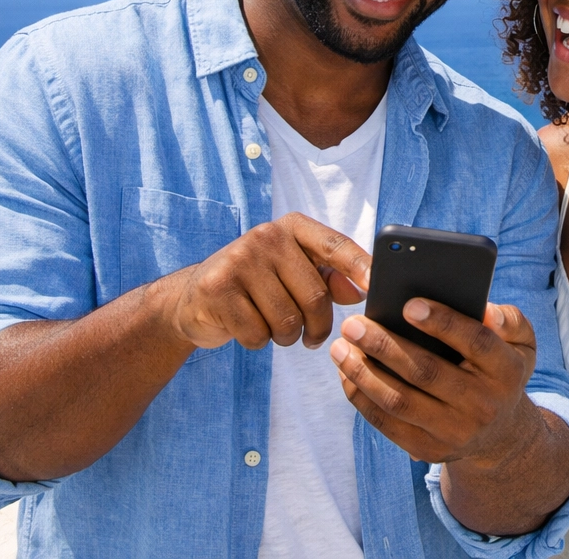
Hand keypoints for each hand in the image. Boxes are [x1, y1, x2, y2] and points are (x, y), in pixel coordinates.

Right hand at [159, 212, 372, 351]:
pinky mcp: (217, 289)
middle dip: (317, 326)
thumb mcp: (294, 274)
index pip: (334, 245)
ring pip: (287, 320)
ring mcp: (238, 260)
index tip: (375, 286)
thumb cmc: (257, 286)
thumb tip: (360, 290)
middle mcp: (265, 236)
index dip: (359, 265)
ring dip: (285, 337)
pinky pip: (257, 334)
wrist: (193, 298)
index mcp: (291, 228)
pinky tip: (245, 327)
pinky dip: (257, 341)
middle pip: (314, 296)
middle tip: (311, 337)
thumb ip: (329, 279)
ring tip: (273, 328)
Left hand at [330, 300, 540, 465]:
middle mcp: (484, 405)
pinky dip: (362, 397)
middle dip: (384, 346)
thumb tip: (487, 311)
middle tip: (353, 324)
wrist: (500, 433)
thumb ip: (509, 320)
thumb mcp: (520, 343)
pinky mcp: (430, 451)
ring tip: (340, 348)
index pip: (477, 343)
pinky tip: (346, 374)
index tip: (409, 304)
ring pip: (400, 401)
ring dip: (363, 373)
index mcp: (507, 371)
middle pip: (427, 372)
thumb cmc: (500, 369)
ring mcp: (456, 433)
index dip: (443, 323)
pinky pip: (388, 424)